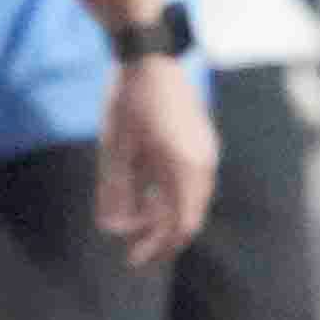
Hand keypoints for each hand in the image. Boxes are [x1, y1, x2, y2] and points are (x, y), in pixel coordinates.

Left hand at [95, 53, 216, 266]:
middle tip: (133, 251)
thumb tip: (115, 229)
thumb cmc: (128, 102)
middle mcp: (203, 163)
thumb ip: (116, 191)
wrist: (149, 58)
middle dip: (161, 237)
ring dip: (165, 216)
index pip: (181, 224)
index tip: (134, 261)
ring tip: (136, 223)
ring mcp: (205, 151)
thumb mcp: (114, 149)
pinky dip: (171, 196)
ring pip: (191, 198)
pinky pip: (191, 181)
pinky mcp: (201, 141)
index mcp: (184, 168)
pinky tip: (148, 194)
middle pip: (189, 214)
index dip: (158, 248)